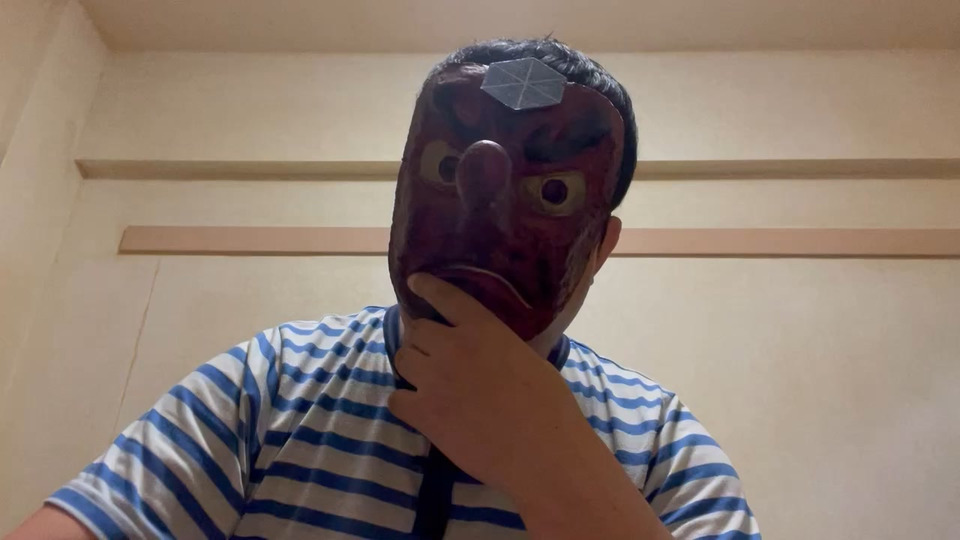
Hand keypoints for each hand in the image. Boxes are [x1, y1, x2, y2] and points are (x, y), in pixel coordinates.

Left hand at [387, 273, 594, 497]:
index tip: (415, 282)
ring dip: (412, 366)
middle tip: (431, 352)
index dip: (426, 287)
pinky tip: (417, 408)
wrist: (542, 452)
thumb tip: (489, 348)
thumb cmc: (550, 407)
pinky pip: (396, 398)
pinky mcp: (424, 414)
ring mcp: (434, 380)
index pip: (445, 297)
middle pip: (416, 330)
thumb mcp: (530, 359)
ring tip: (425, 378)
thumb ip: (500, 346)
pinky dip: (404, 402)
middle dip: (421, 339)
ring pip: (402, 359)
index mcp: (484, 329)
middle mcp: (453, 347)